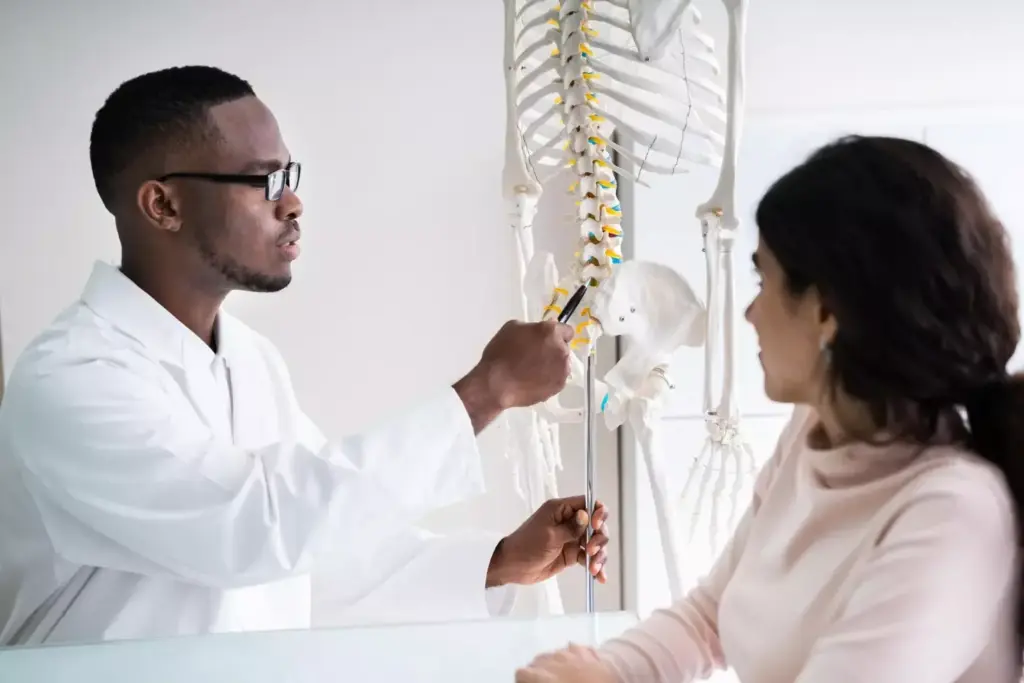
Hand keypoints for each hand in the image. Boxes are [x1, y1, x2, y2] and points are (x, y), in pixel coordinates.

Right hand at [454, 320, 572, 433]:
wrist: (495, 383)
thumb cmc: (500, 353)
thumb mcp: (512, 328)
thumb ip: (532, 327)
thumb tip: (541, 332)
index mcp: (551, 332)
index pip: (567, 331)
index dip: (557, 335)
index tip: (547, 340)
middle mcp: (561, 349)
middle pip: (563, 348)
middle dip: (552, 350)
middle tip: (535, 357)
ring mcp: (562, 369)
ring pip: (562, 365)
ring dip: (552, 366)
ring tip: (533, 372)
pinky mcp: (559, 386)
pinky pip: (557, 379)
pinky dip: (549, 380)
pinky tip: (533, 381)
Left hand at [486, 496, 608, 587]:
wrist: (513, 567)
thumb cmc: (526, 546)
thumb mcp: (550, 536)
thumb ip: (571, 528)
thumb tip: (587, 515)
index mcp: (561, 510)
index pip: (587, 503)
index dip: (597, 513)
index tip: (596, 526)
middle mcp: (569, 522)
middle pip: (596, 525)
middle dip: (599, 538)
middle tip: (592, 550)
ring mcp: (571, 539)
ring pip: (595, 542)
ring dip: (599, 555)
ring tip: (594, 568)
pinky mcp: (572, 554)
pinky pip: (589, 558)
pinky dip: (596, 566)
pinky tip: (599, 577)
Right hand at [515, 644, 617, 682]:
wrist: (618, 681)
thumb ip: (538, 681)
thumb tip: (536, 678)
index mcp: (541, 675)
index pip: (521, 673)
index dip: (524, 681)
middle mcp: (553, 659)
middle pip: (536, 661)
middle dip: (538, 672)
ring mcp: (572, 653)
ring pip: (555, 654)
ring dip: (555, 664)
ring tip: (562, 678)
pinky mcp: (589, 652)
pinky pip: (575, 650)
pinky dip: (573, 658)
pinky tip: (578, 668)